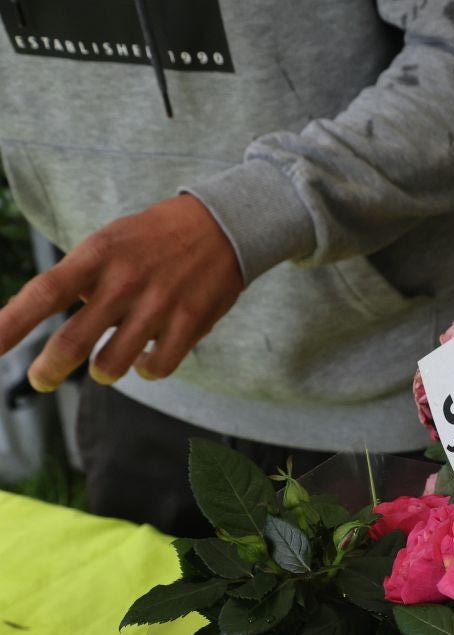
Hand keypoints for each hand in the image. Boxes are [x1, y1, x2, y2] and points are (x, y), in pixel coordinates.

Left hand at [0, 195, 244, 391]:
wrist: (222, 225)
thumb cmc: (153, 238)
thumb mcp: (108, 242)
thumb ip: (78, 279)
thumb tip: (37, 315)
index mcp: (97, 256)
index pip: (43, 293)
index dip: (11, 324)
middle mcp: (125, 281)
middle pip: (74, 340)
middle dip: (49, 369)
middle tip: (40, 379)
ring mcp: (160, 303)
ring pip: (113, 363)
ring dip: (103, 371)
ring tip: (104, 367)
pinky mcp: (191, 321)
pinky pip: (157, 366)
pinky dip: (145, 370)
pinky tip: (144, 360)